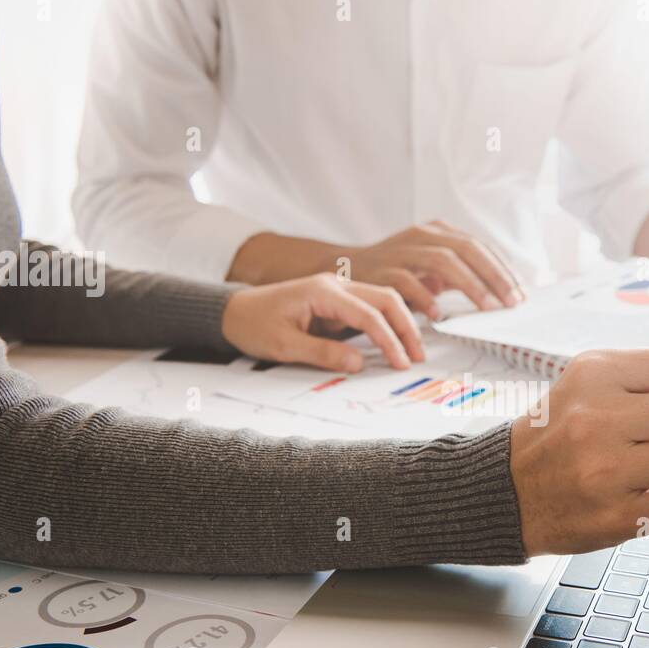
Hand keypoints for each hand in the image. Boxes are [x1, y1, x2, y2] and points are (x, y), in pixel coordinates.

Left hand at [221, 273, 424, 371]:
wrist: (232, 312)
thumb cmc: (253, 325)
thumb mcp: (284, 345)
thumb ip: (323, 353)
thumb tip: (359, 363)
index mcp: (322, 291)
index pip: (368, 314)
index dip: (388, 340)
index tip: (401, 363)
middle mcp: (335, 284)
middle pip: (385, 298)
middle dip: (405, 327)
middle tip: (417, 356)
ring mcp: (337, 290)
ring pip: (382, 300)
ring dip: (400, 323)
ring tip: (411, 351)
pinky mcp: (337, 301)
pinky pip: (369, 308)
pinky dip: (386, 324)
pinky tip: (395, 342)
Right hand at [342, 220, 525, 318]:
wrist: (345, 268)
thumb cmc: (396, 273)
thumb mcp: (431, 269)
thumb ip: (460, 276)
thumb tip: (499, 293)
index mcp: (438, 232)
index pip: (479, 247)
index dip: (502, 270)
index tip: (519, 294)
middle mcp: (423, 235)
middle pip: (467, 249)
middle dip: (493, 276)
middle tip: (510, 302)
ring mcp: (403, 249)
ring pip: (444, 261)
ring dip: (470, 285)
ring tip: (486, 307)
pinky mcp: (384, 268)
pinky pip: (409, 281)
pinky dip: (427, 297)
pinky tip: (439, 314)